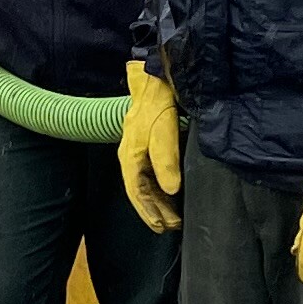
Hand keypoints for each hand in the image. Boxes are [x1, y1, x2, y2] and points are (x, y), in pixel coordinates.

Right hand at [118, 69, 183, 233]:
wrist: (154, 75)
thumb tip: (171, 190)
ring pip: (146, 182)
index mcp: (130, 156)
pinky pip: (150, 172)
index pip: (138, 192)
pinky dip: (159, 186)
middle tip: (172, 227)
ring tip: (172, 216)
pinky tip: (169, 191)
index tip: (163, 227)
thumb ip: (166, 160)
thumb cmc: (156, 102)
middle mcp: (131, 155)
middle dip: (155, 210)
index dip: (149, 211)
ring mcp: (138, 149)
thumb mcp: (163, 131)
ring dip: (158, 200)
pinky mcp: (147, 141)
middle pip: (141, 190)